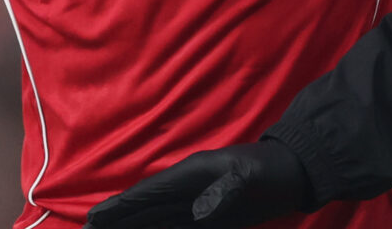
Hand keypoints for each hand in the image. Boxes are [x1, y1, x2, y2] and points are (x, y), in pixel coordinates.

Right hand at [85, 140, 311, 228]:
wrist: (297, 172)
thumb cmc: (273, 169)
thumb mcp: (251, 175)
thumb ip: (225, 191)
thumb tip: (199, 214)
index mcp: (192, 173)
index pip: (149, 193)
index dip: (121, 207)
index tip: (95, 219)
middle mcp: (189, 190)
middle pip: (145, 210)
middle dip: (118, 222)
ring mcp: (199, 205)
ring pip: (157, 221)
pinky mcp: (213, 220)